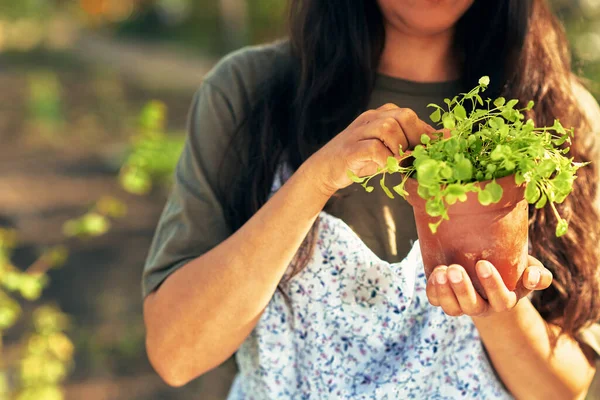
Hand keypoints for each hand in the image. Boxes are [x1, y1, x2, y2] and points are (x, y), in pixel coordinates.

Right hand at [304, 103, 435, 196]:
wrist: (324, 170)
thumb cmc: (359, 161)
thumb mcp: (385, 150)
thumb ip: (405, 145)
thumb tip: (434, 146)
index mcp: (381, 115)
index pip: (411, 116)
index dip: (426, 133)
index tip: (432, 150)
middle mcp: (370, 118)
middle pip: (404, 116)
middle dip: (415, 138)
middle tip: (414, 158)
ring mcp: (358, 131)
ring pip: (389, 128)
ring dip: (399, 148)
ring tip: (398, 163)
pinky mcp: (350, 148)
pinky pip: (374, 148)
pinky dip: (384, 160)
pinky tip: (383, 167)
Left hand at [426, 256, 552, 316]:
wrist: (488, 266)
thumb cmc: (513, 267)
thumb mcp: (530, 268)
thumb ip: (538, 275)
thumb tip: (532, 278)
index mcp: (504, 300)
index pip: (501, 299)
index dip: (492, 285)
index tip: (482, 263)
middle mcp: (483, 306)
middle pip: (472, 306)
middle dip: (462, 289)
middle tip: (455, 269)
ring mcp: (462, 304)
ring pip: (452, 308)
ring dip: (444, 291)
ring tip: (441, 271)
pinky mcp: (445, 299)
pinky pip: (436, 301)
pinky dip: (432, 289)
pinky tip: (433, 273)